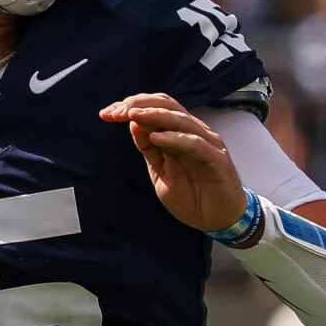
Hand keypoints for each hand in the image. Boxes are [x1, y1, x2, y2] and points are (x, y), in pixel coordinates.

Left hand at [100, 93, 246, 233]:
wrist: (219, 220)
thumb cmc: (193, 196)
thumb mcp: (161, 171)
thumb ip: (149, 150)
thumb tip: (133, 124)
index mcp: (179, 133)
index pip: (155, 107)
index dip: (131, 106)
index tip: (106, 114)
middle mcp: (194, 132)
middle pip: (167, 105)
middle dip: (138, 105)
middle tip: (116, 112)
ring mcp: (207, 143)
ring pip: (180, 119)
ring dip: (154, 115)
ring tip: (131, 115)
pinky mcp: (216, 159)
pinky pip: (195, 144)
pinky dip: (175, 138)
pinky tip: (157, 138)